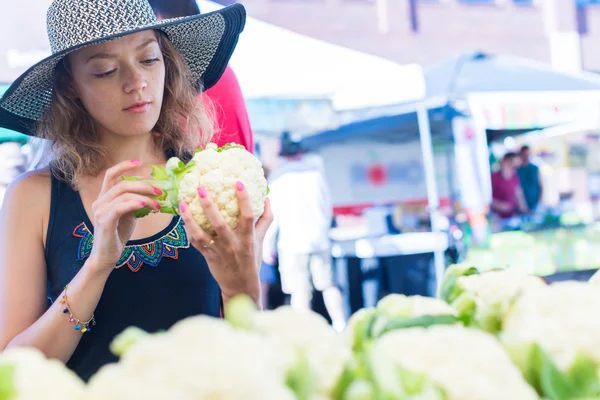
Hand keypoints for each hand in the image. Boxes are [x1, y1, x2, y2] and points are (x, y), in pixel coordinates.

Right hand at [88, 160, 160, 271]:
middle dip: (143, 185)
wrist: (106, 256)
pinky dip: (135, 203)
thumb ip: (134, 202)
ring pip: (123, 194)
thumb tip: (151, 194)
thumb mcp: (128, 214)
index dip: (123, 166)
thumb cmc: (117, 234)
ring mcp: (100, 211)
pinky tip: (146, 204)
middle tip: (159, 191)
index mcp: (104, 197)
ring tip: (157, 204)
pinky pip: (120, 207)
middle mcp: (100, 201)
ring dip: (144, 197)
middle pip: (122, 184)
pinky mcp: (104, 221)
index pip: (110, 174)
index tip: (139, 162)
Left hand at [179, 181, 273, 305]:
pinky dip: (189, 230)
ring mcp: (219, 252)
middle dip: (209, 205)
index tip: (238, 182)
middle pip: (220, 223)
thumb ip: (266, 219)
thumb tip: (267, 197)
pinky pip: (196, 243)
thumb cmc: (252, 258)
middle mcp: (233, 244)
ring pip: (202, 234)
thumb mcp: (261, 239)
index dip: (244, 199)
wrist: (241, 286)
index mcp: (248, 238)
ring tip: (184, 202)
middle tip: (201, 188)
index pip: (248, 216)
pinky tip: (183, 217)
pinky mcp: (209, 257)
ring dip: (190, 219)